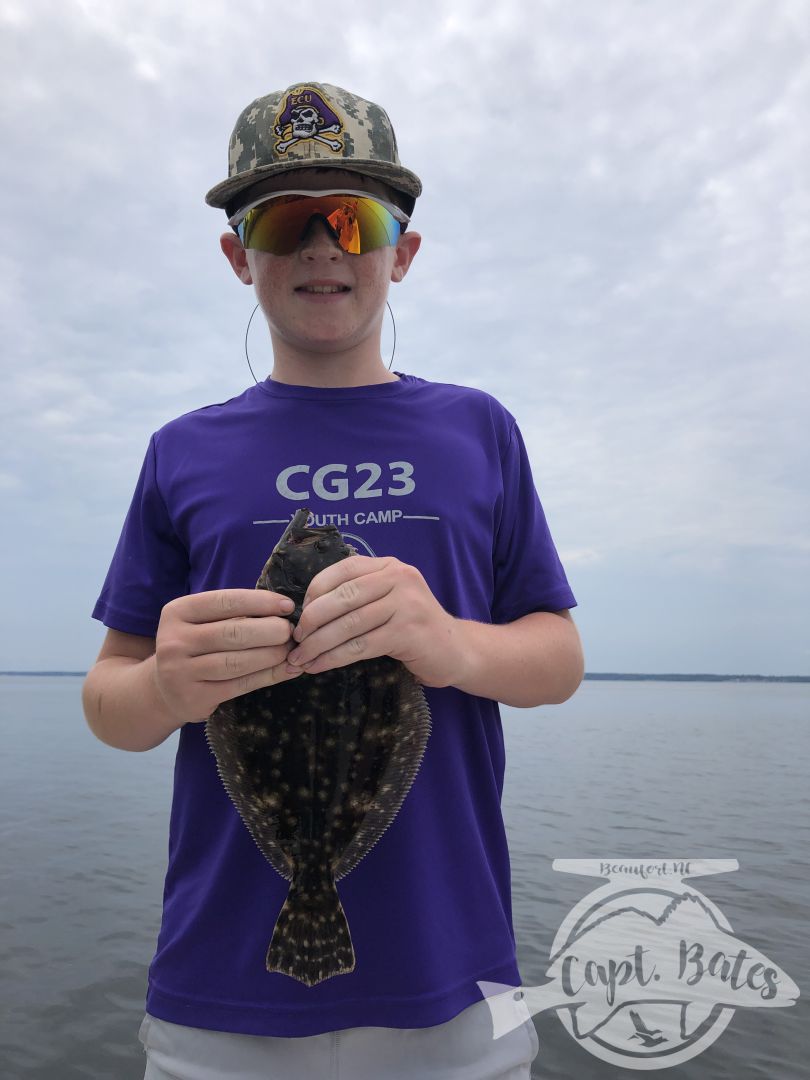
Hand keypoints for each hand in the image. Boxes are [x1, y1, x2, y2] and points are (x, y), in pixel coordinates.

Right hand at [153, 589, 301, 723]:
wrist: (164, 690)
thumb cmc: (195, 647)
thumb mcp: (202, 623)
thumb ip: (233, 615)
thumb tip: (283, 611)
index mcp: (177, 612)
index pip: (226, 601)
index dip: (261, 602)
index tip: (287, 606)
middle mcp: (174, 641)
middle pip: (233, 633)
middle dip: (270, 631)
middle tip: (291, 632)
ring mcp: (181, 672)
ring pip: (237, 662)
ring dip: (272, 655)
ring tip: (291, 651)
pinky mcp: (194, 698)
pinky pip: (240, 685)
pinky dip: (269, 676)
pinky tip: (287, 670)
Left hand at [286, 556, 465, 687]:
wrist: (455, 650)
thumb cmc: (412, 627)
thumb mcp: (388, 600)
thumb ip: (359, 595)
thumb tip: (307, 609)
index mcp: (389, 566)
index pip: (342, 570)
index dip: (314, 591)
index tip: (299, 614)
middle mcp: (399, 578)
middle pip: (342, 597)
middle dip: (311, 620)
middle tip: (294, 640)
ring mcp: (406, 604)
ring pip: (348, 624)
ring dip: (318, 644)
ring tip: (299, 658)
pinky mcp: (408, 632)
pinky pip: (360, 645)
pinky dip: (334, 657)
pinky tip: (318, 666)